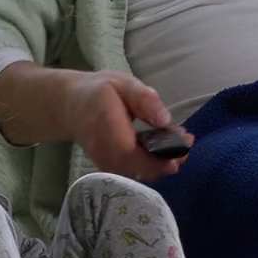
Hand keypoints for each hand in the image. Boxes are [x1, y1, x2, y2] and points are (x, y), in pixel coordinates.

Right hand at [61, 70, 192, 181]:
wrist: (71, 106)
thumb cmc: (98, 92)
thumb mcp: (122, 83)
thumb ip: (144, 99)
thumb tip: (165, 120)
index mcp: (108, 131)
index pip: (134, 156)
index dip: (161, 158)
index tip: (184, 146)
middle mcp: (107, 154)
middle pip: (143, 170)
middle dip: (170, 159)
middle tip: (186, 140)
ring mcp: (108, 164)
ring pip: (143, 173)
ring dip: (164, 161)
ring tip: (178, 140)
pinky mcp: (113, 167)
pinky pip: (137, 170)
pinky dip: (154, 162)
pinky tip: (164, 146)